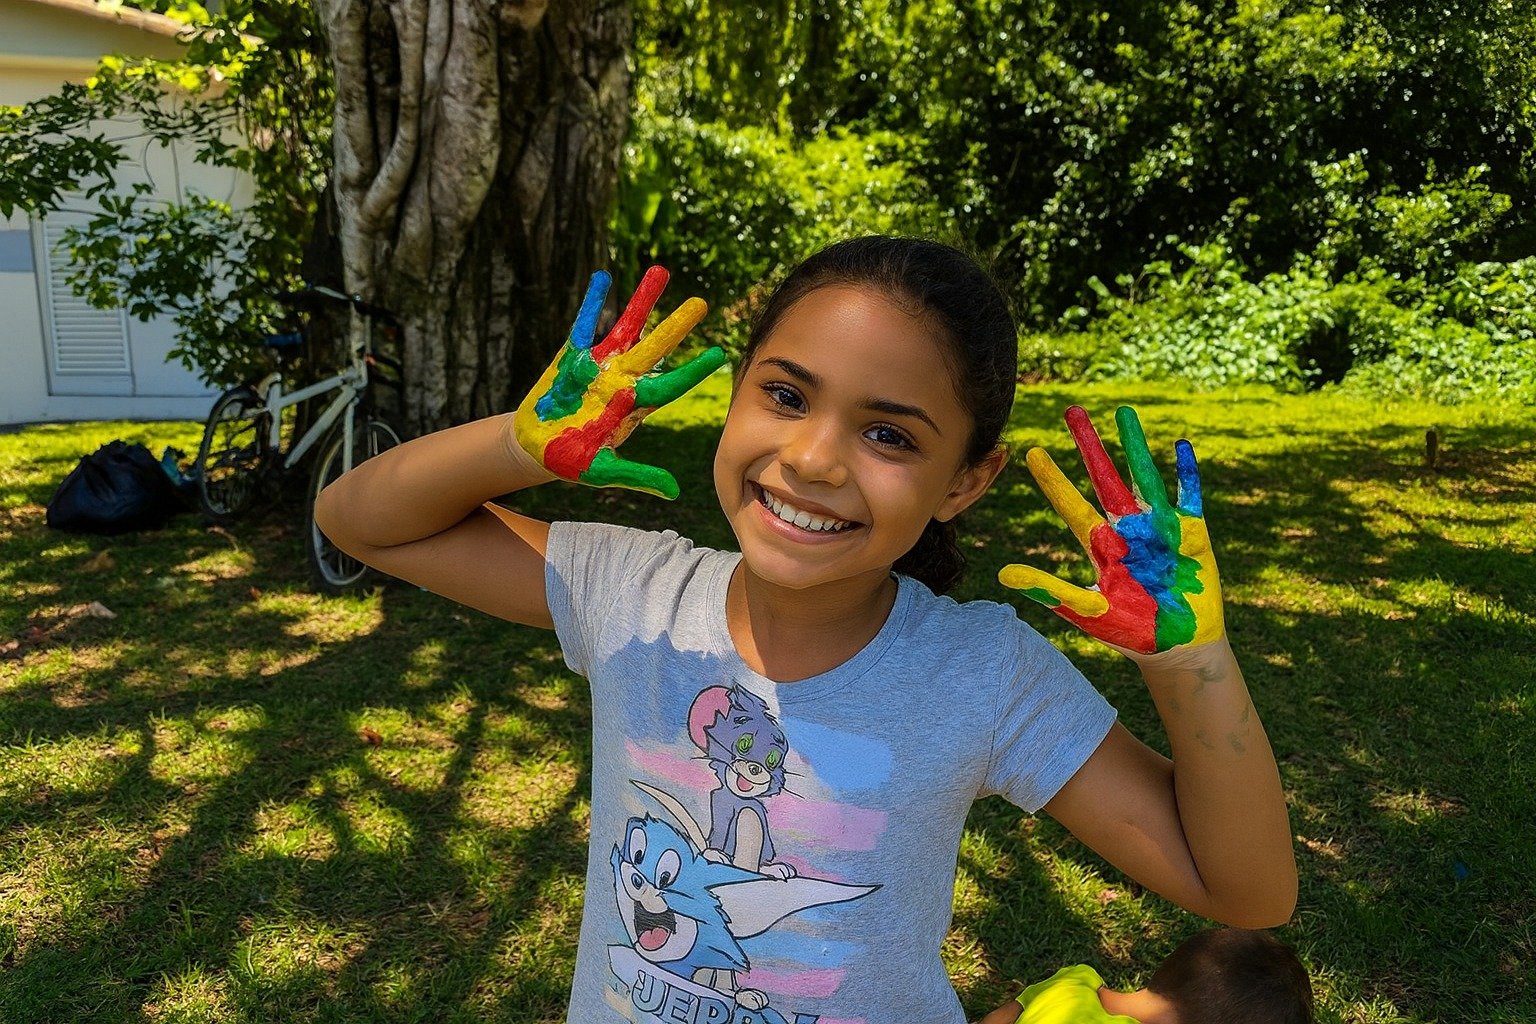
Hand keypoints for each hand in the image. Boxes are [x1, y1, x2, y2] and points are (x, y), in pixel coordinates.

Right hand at [513, 266, 724, 498]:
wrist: (535, 447)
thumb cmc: (571, 460)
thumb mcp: (603, 471)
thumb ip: (637, 476)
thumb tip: (675, 492)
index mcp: (633, 406)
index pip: (669, 385)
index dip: (692, 371)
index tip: (718, 355)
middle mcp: (622, 381)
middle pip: (655, 348)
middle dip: (677, 326)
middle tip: (702, 303)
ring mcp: (598, 366)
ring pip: (626, 327)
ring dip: (642, 302)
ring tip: (661, 271)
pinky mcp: (571, 357)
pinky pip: (583, 324)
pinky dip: (592, 302)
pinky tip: (604, 277)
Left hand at [999, 405, 1223, 654]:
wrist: (1176, 647)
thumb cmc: (1129, 631)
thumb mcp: (1087, 609)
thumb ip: (1049, 590)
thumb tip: (1002, 576)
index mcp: (1100, 544)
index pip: (1071, 504)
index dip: (1053, 480)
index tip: (1032, 452)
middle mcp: (1126, 529)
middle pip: (1104, 478)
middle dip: (1089, 446)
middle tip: (1073, 412)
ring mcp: (1158, 528)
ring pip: (1144, 477)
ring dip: (1134, 446)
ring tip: (1123, 413)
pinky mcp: (1192, 534)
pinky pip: (1188, 497)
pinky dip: (1186, 474)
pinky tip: (1181, 446)